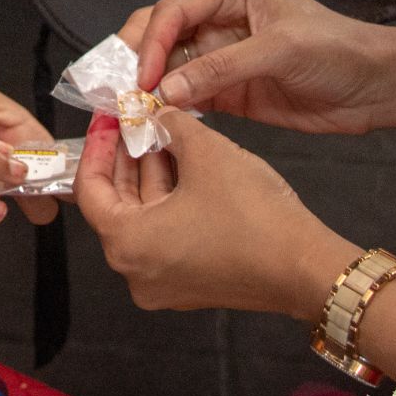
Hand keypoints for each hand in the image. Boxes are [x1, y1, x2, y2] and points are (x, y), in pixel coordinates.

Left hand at [75, 112, 359, 320]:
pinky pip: (166, 234)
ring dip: (152, 173)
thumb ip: (171, 124)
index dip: (98, 144)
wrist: (306, 267)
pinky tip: (186, 162)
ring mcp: (164, 282)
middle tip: (136, 118)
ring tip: (164, 131)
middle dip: (127, 156)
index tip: (109, 117)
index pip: (90, 188)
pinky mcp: (191, 283)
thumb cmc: (252, 214)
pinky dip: (170, 199)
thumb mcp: (205, 151)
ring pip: (145, 217)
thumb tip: (158, 113)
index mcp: (126, 244)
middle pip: (117, 203)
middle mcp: (136, 272)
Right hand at [120, 0, 395, 135]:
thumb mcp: (281, 50)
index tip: (142, 76)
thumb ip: (222, 68)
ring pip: (166, 68)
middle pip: (159, 34)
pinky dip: (168, 108)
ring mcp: (219, 56)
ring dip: (147, 87)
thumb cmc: (340, 49)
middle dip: (136, 59)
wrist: (377, 86)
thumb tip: (169, 89)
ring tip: (129, 109)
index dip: (152, 42)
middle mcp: (218, 18)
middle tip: (120, 89)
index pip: (174, 10)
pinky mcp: (226, 91)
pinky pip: (186, 97)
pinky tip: (155, 120)